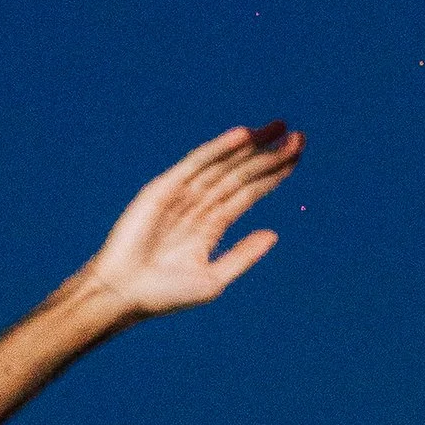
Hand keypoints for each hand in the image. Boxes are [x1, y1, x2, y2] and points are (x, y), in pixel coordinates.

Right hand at [80, 123, 303, 320]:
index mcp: (213, 224)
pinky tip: (242, 136)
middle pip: (242, 173)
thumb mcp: (213, 279)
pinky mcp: (163, 188)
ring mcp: (182, 194)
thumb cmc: (163, 294)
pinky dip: (218, 148)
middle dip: (270, 156)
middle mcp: (200, 204)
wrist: (123, 295)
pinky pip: (195, 164)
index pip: (250, 192)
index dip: (275, 173)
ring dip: (251, 146)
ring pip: (224, 165)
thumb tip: (274, 233)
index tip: (298, 155)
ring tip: (278, 129)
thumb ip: (243, 255)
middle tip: (301, 137)